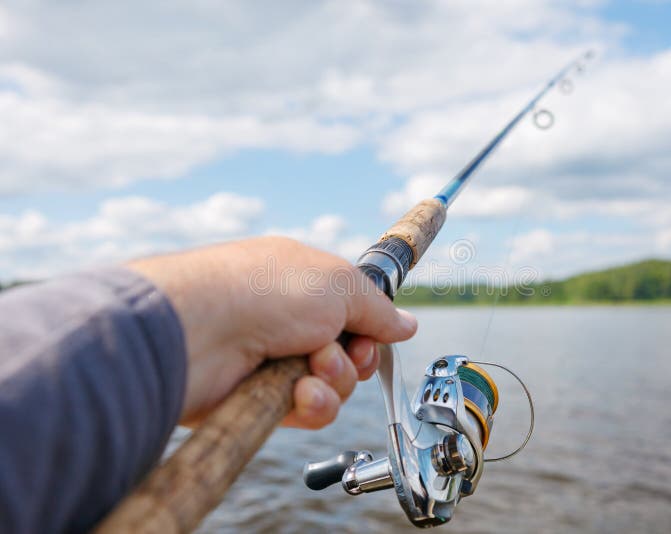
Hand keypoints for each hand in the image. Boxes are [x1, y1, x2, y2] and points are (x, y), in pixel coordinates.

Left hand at [127, 237, 416, 427]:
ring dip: (332, 380)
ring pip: (332, 386)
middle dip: (353, 358)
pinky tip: (297, 394)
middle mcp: (288, 320)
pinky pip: (308, 412)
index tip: (378, 332)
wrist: (197, 333)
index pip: (354, 312)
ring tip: (310, 368)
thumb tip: (406, 324)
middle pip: (349, 353)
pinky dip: (311, 405)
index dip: (371, 327)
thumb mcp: (338, 284)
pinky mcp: (259, 397)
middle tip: (336, 350)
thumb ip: (378, 308)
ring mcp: (273, 359)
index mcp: (305, 283)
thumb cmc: (262, 292)